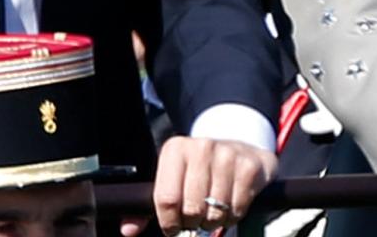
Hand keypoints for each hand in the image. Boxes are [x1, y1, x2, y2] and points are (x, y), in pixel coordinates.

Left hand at [150, 135, 277, 235]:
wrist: (242, 148)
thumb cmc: (200, 170)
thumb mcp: (173, 180)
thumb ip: (146, 207)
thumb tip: (128, 229)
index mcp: (175, 150)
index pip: (166, 199)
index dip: (169, 222)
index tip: (174, 227)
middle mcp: (201, 147)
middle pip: (191, 209)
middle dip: (193, 223)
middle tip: (196, 219)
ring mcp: (227, 155)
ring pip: (215, 212)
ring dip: (213, 221)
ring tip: (213, 209)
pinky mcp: (248, 167)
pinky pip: (237, 210)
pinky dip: (232, 216)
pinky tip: (230, 203)